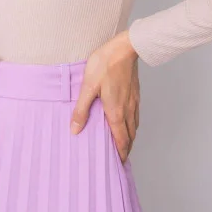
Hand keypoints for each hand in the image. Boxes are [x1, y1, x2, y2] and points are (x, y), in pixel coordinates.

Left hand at [70, 30, 139, 162]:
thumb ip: (82, 109)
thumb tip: (75, 130)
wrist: (125, 48)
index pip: (121, 140)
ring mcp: (134, 101)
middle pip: (130, 136)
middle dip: (126, 149)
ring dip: (130, 137)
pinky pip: (136, 115)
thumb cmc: (105, 64)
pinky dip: (132, 124)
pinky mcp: (136, 93)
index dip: (120, 154)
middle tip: (119, 158)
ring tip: (123, 143)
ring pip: (135, 126)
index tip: (118, 164)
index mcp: (116, 111)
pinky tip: (127, 120)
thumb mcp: (88, 86)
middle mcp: (128, 109)